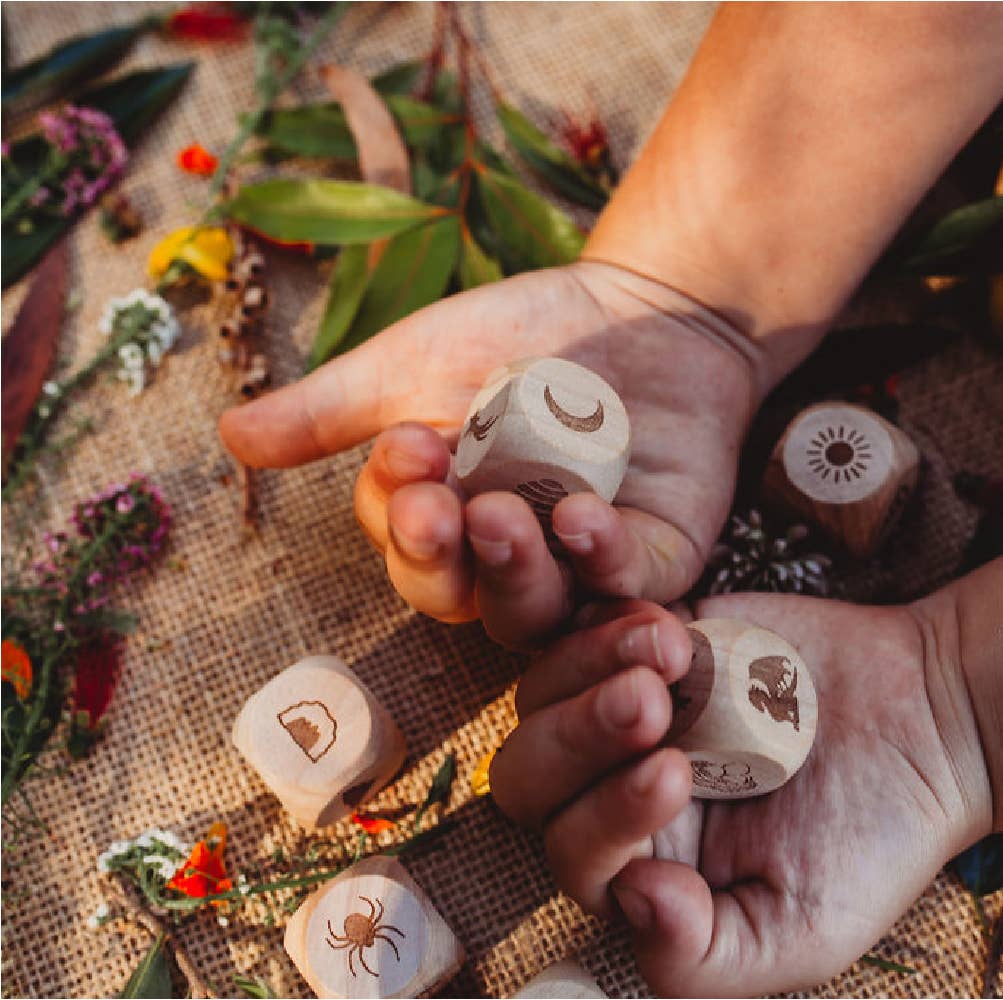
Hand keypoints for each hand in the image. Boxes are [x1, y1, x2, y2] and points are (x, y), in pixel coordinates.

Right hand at [220, 260, 764, 645]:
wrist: (644, 306)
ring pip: (536, 607)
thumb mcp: (415, 365)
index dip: (396, 514)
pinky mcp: (653, 556)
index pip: (406, 547)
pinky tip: (583, 517)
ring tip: (498, 514)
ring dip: (512, 569)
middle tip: (434, 508)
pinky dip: (601, 560)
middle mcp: (507, 560)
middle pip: (463, 596)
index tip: (405, 448)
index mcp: (446, 522)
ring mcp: (582, 567)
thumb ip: (331, 410)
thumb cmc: (521, 334)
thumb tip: (228, 435)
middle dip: (439, 558)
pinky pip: (625, 585)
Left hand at [489, 593, 992, 995]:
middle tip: (652, 704)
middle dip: (580, 737)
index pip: (573, 854)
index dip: (605, 821)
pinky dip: (605, 618)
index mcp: (637, 864)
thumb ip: (706, 953)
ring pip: (543, 690)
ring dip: (589, 667)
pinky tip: (663, 621)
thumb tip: (630, 901)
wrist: (917, 720)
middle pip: (530, 771)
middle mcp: (610, 785)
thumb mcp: (803, 927)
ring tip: (666, 649)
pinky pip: (581, 623)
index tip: (677, 775)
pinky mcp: (637, 640)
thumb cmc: (864, 832)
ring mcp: (616, 706)